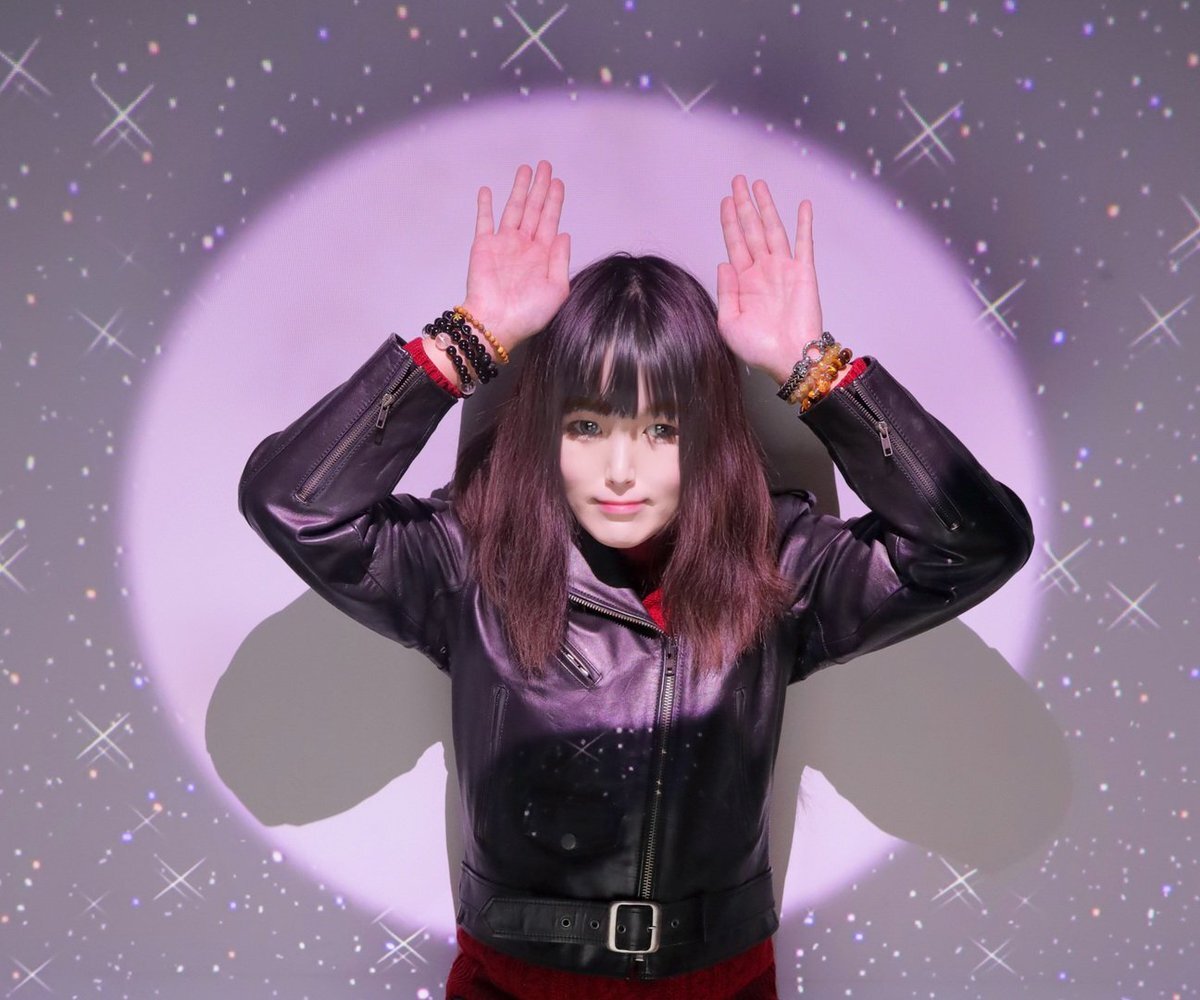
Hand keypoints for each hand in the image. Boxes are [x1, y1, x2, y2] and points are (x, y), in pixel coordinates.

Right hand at [462, 160, 570, 350]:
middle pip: (534, 209)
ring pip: (513, 209)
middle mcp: (524, 246)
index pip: (551, 221)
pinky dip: (485, 205)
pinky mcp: (483, 246)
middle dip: (540, 187)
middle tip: (545, 166)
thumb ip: (561, 260)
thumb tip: (565, 233)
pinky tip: (487, 190)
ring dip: (519, 189)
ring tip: (525, 169)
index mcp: (543, 255)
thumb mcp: (557, 289)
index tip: (558, 182)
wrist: (496, 323)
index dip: (554, 200)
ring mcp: (503, 244)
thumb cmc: (528, 313)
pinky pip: (484, 221)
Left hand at [716, 176, 823, 385]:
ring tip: (759, 185)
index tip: (725, 200)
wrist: (788, 358)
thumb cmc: (759, 348)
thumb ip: (725, 291)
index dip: (729, 221)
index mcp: (744, 282)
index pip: (734, 243)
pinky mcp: (804, 272)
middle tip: (738, 181)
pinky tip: (802, 205)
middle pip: (751, 229)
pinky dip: (804, 223)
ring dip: (766, 206)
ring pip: (773, 229)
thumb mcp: (728, 322)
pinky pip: (804, 242)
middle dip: (744, 205)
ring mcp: (784, 269)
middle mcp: (763, 270)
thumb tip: (723, 263)